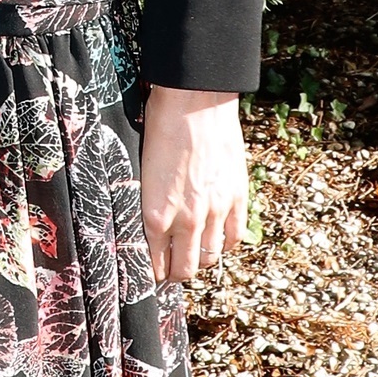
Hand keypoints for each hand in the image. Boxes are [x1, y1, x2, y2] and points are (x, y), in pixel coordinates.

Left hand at [139, 86, 245, 285]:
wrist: (194, 102)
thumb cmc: (159, 129)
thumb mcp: (141, 173)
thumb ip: (148, 204)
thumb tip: (150, 227)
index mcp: (154, 214)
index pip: (155, 264)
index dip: (153, 273)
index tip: (152, 273)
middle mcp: (185, 219)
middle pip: (184, 269)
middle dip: (176, 274)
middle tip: (171, 270)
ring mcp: (214, 210)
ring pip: (210, 258)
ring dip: (200, 261)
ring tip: (193, 255)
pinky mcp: (236, 197)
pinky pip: (234, 237)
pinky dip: (225, 245)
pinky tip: (217, 239)